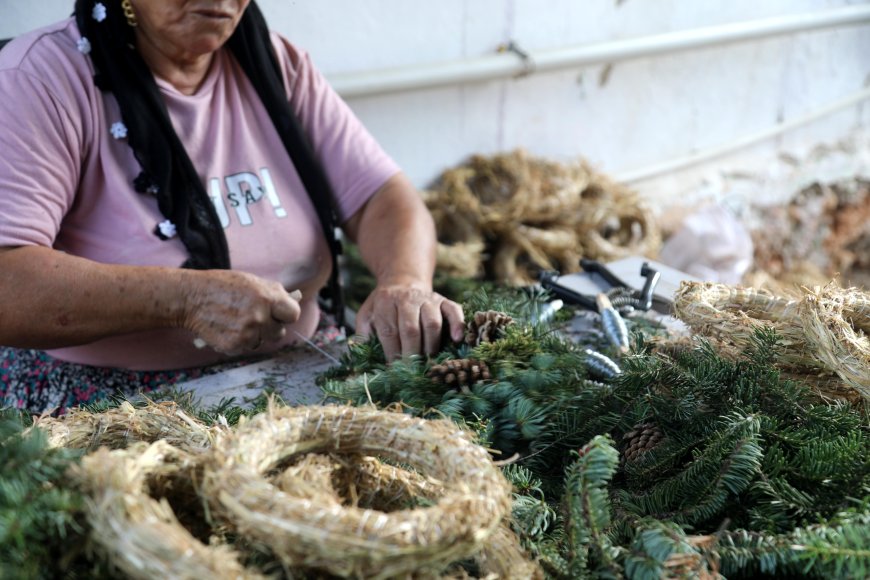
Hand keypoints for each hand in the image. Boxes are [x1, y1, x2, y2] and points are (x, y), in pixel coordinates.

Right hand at [179, 270, 300, 354]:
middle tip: (254, 317)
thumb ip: (274, 293)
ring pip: (261, 342)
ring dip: (254, 335)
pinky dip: (238, 341)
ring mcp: (246, 334)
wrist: (190, 297)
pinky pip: (245, 348)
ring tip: (236, 320)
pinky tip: (227, 328)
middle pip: (279, 332)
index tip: (279, 314)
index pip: (293, 314)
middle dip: (270, 326)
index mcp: (267, 298)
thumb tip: (294, 301)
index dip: (286, 314)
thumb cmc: (223, 286)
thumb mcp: (252, 282)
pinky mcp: (233, 346)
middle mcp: (259, 317)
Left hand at [355, 283, 463, 360]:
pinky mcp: (443, 300)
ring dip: (431, 345)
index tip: (393, 370)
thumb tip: (360, 359)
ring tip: (429, 361)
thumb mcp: (366, 315)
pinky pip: (454, 311)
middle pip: (410, 329)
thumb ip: (362, 335)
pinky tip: (457, 339)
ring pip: (432, 323)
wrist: (402, 280)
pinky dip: (457, 324)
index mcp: (385, 303)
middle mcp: (407, 299)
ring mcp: (427, 299)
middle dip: (411, 353)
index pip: (389, 331)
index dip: (391, 353)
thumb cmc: (383, 305)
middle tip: (411, 371)